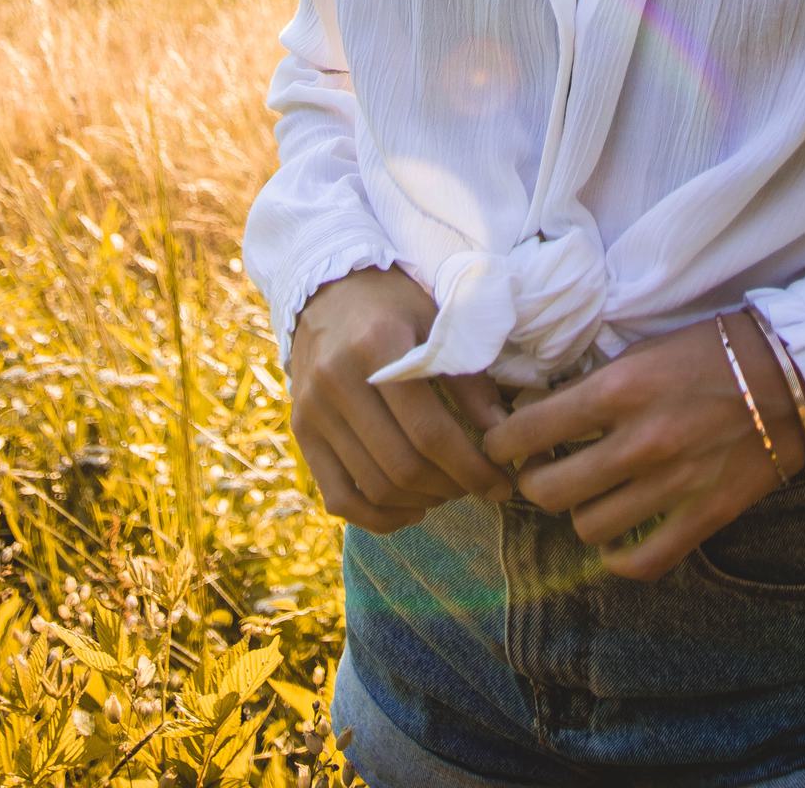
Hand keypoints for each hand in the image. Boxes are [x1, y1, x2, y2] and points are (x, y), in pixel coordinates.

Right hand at [289, 263, 514, 531]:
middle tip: (478, 485)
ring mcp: (313, 409)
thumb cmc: (392, 304)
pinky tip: (411, 509)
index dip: (471, 467)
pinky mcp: (301, 431)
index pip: (429, 430)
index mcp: (377, 345)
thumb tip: (502, 436)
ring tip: (449, 490)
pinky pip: (339, 497)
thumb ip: (469, 379)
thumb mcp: (436, 323)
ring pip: (373, 487)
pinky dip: (378, 516)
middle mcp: (337, 380)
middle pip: (401, 466)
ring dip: (421, 502)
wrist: (325, 288)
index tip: (502, 483)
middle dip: (451, 487)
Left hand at [478, 309, 804, 581]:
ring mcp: (673, 485)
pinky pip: (643, 560)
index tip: (500, 444)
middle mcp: (640, 442)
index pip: (530, 431)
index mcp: (620, 390)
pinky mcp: (703, 515)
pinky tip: (613, 541)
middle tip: (540, 469)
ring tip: (585, 494)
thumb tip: (540, 411)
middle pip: (549, 490)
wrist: (793, 375)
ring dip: (578, 512)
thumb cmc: (713, 350)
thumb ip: (595, 383)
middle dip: (533, 481)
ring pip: (589, 527)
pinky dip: (619, 557)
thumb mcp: (644, 350)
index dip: (502, 443)